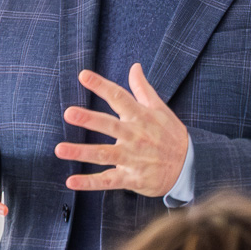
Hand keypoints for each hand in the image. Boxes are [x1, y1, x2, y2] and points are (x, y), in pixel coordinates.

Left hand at [56, 65, 188, 196]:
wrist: (190, 166)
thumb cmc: (171, 135)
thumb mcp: (161, 109)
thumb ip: (143, 89)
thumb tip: (135, 67)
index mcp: (140, 117)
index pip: (119, 97)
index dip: (101, 85)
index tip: (83, 75)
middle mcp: (135, 136)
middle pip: (109, 125)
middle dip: (89, 119)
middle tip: (68, 112)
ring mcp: (132, 158)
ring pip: (104, 154)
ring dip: (81, 152)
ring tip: (60, 149)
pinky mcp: (132, 177)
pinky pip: (108, 180)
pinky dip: (90, 183)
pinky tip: (71, 181)